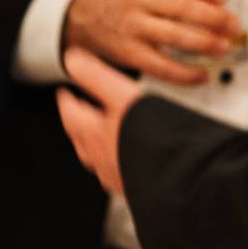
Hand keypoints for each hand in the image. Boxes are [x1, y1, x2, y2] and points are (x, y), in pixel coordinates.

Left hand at [56, 46, 148, 196]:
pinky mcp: (140, 190)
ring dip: (100, 147)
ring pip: (101, 161)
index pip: (71, 115)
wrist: (182, 180)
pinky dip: (123, 164)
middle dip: (80, 125)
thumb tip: (73, 59)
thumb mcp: (122, 96)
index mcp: (95, 135)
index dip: (66, 101)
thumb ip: (96, 76)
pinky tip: (136, 162)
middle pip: (82, 141)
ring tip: (107, 138)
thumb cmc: (152, 141)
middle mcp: (103, 160)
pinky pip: (123, 176)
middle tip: (82, 113)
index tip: (64, 94)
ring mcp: (121, 178)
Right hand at [64, 0, 239, 85]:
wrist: (83, 14)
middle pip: (182, 6)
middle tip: (233, 24)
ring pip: (175, 36)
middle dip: (215, 18)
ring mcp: (132, 25)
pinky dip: (186, 74)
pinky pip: (162, 67)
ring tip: (223, 46)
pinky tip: (201, 75)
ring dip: (206, 44)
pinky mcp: (130, 52)